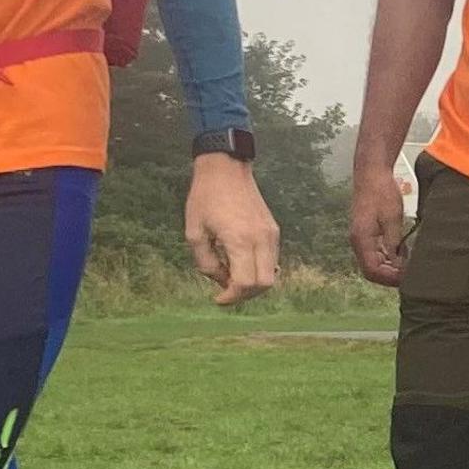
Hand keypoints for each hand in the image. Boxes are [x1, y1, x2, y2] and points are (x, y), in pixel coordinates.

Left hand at [187, 153, 283, 306]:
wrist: (225, 168)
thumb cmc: (205, 197)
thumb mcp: (194, 233)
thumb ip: (206, 263)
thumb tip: (220, 280)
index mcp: (239, 240)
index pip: (244, 283)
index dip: (231, 297)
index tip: (218, 299)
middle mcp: (260, 239)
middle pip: (264, 284)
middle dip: (245, 295)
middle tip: (226, 291)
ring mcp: (270, 234)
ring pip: (271, 274)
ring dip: (253, 283)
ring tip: (232, 275)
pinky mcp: (273, 229)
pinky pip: (271, 260)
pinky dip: (259, 269)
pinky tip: (241, 262)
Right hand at [350, 165, 412, 286]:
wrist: (371, 173)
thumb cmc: (382, 192)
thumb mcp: (392, 218)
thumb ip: (394, 243)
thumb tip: (399, 264)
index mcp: (361, 240)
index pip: (372, 271)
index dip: (389, 278)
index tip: (407, 277)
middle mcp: (358, 242)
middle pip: (371, 270)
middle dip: (390, 275)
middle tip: (410, 273)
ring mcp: (361, 237)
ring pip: (373, 262)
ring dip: (390, 267)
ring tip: (409, 264)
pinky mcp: (366, 232)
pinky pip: (375, 252)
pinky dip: (388, 257)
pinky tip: (403, 252)